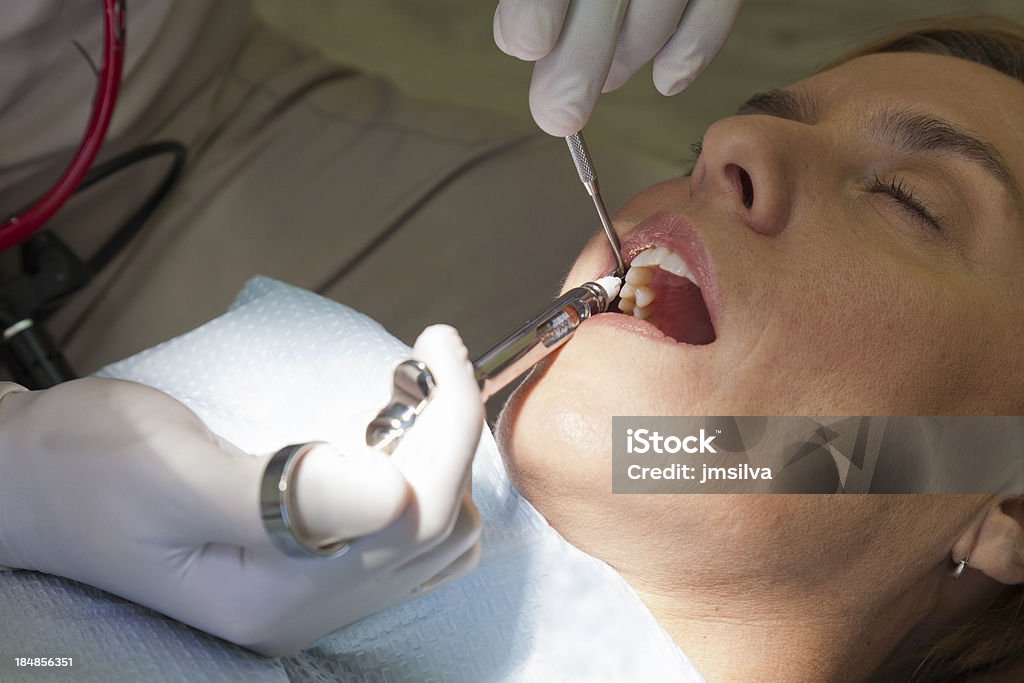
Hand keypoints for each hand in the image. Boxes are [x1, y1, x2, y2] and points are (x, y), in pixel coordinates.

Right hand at [0, 325, 483, 654]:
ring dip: (442, 459)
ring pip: (434, 537)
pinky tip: (394, 439)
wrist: (30, 485)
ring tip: (408, 397)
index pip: (413, 512)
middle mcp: (306, 608)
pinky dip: (423, 482)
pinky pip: (406, 540)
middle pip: (434, 523)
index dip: (447, 422)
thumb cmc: (84, 470)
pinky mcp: (311, 573)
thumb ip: (284, 494)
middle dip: (448, 432)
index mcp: (275, 593)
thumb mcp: (173, 473)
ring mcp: (312, 597)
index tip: (438, 344)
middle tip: (423, 360)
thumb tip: (396, 493)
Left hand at [494, 0, 742, 135]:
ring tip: (601, 80)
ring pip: (662, 4)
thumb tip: (525, 41)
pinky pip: (719, 2)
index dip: (538, 6)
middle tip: (557, 114)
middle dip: (581, 62)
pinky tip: (666, 79)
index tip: (526, 44)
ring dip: (628, 55)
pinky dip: (695, 47)